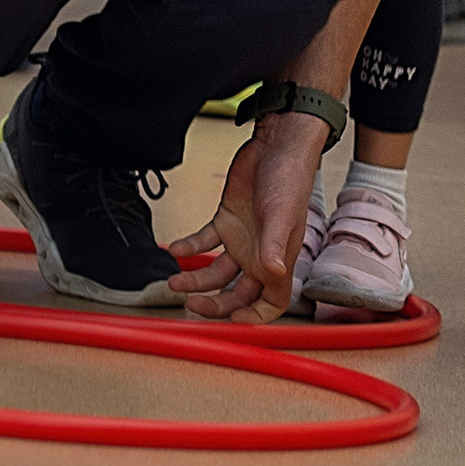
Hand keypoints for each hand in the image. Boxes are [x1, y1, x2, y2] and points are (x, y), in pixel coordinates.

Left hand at [167, 115, 329, 321]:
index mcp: (278, 259)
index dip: (254, 316)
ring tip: (174, 281)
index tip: (232, 320)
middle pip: (237, 295)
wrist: (277, 145)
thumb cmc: (290, 179)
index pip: (271, 302)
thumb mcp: (282, 213)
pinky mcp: (226, 220)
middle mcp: (259, 255)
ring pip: (216, 274)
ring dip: (195, 280)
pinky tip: (176, 248)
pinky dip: (189, 247)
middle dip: (215, 305)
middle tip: (192, 304)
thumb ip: (275, 244)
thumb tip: (273, 273)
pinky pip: (205, 242)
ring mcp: (241, 239)